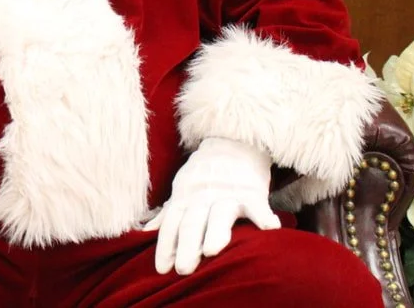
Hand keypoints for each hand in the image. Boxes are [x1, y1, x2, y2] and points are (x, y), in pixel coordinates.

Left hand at [144, 137, 279, 274]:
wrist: (232, 142)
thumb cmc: (203, 174)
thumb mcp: (182, 190)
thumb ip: (167, 213)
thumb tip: (144, 232)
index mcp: (184, 197)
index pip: (172, 224)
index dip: (166, 246)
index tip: (162, 270)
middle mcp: (202, 196)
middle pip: (192, 222)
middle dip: (186, 246)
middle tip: (183, 269)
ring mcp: (227, 193)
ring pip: (220, 214)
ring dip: (215, 232)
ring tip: (211, 251)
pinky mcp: (251, 191)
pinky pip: (258, 204)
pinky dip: (263, 215)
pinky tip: (269, 229)